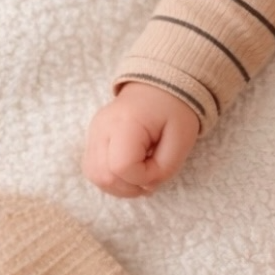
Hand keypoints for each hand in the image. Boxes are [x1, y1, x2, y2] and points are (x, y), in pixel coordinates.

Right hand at [82, 82, 199, 197]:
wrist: (160, 87)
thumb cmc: (174, 111)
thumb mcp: (182, 139)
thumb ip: (165, 168)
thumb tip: (145, 187)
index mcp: (126, 123)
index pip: (122, 167)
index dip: (142, 178)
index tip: (160, 169)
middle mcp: (102, 127)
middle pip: (103, 175)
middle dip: (129, 187)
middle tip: (150, 180)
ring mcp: (93, 132)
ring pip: (94, 175)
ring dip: (118, 186)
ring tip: (140, 178)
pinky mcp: (93, 138)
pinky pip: (93, 168)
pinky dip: (111, 178)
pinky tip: (129, 173)